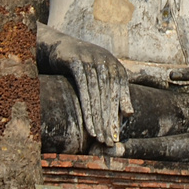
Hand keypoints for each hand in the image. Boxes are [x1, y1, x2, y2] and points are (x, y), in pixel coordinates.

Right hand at [37, 24, 132, 146]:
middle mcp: (107, 61)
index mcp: (116, 66)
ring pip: (98, 96)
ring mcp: (92, 60)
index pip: (121, 93)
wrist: (58, 47)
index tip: (116, 135)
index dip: (119, 115)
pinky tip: (89, 124)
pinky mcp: (77, 62)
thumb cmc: (81, 67)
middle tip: (108, 141)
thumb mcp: (100, 78)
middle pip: (110, 96)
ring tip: (99, 137)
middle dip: (109, 121)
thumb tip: (130, 114)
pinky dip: (87, 109)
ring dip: (99, 119)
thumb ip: (114, 93)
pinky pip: (84, 90)